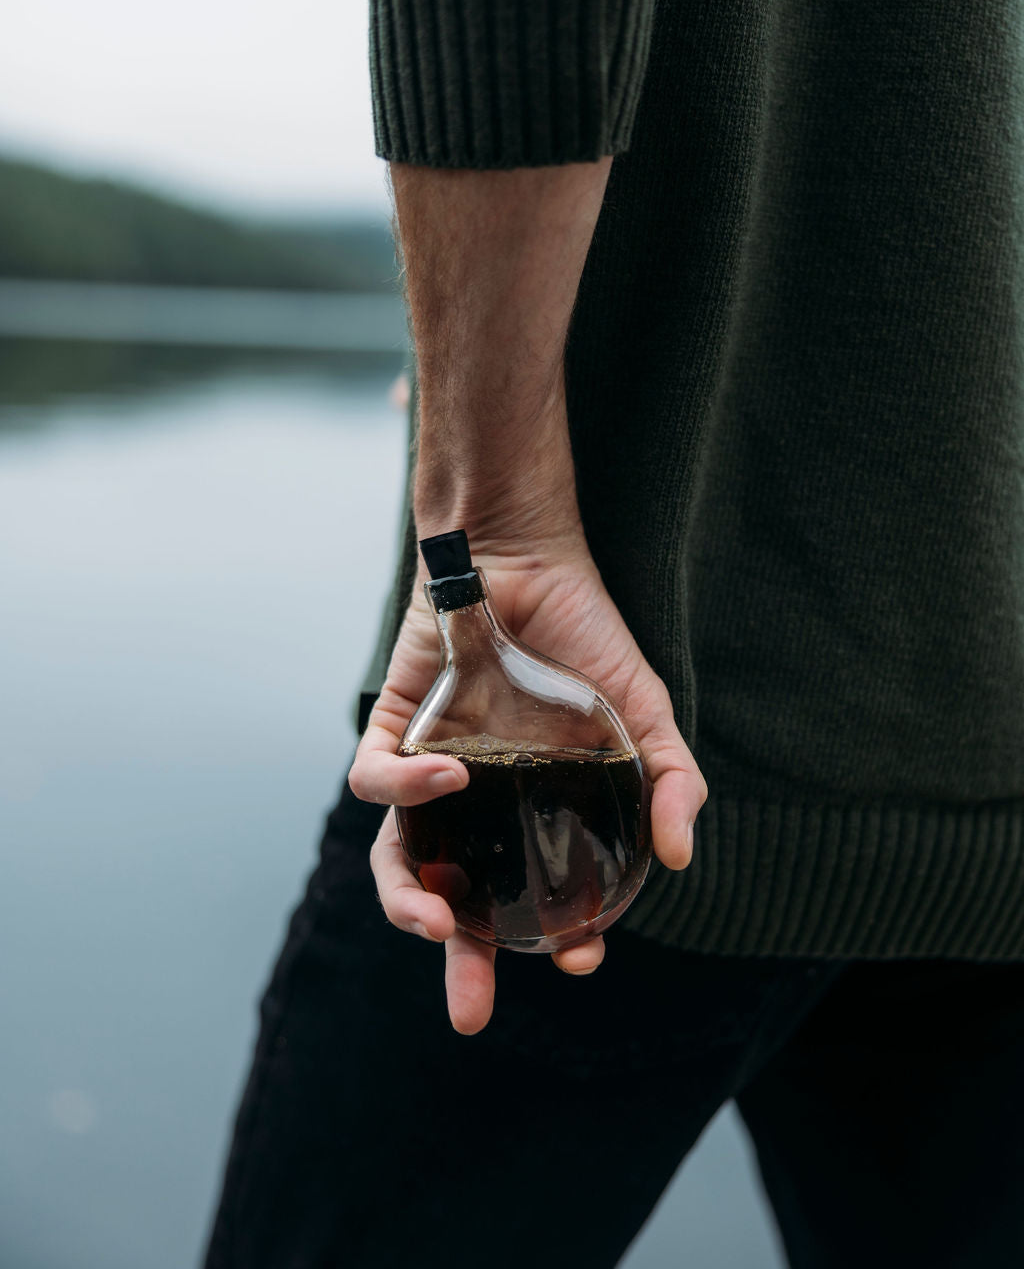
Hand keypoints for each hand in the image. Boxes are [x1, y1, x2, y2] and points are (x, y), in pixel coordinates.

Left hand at [348, 534, 706, 1035]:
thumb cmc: (584, 635)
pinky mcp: (392, 730)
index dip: (552, 941)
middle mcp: (476, 806)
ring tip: (436, 926)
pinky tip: (454, 773)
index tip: (579, 961)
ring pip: (397, 860)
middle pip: (457, 900)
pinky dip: (405, 789)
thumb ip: (671, 781)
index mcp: (531, 813)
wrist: (524, 555)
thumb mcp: (644, 711)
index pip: (530, 898)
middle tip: (475, 1013)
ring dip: (407, 901)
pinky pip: (374, 783)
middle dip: (462, 961)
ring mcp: (431, 772)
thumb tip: (678, 859)